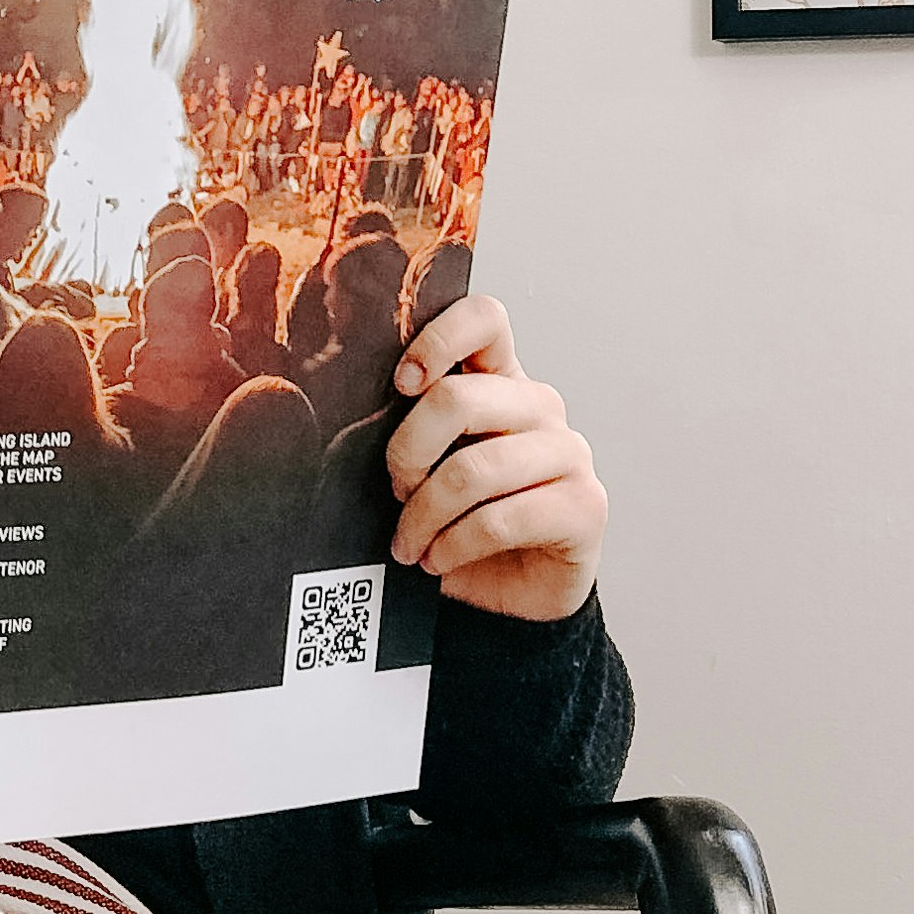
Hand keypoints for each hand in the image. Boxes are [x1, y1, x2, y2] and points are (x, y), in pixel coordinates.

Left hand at [383, 294, 604, 623]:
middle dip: (407, 453)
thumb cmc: (460, 519)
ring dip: (424, 516)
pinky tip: (437, 560)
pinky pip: (500, 521)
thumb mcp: (426, 465)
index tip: (401, 384)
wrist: (513, 594)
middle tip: (396, 491)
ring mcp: (569, 454)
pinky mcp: (584, 506)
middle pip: (459, 398)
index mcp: (500, 380)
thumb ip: (407, 430)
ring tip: (409, 544)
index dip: (437, 339)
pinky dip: (452, 547)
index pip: (484, 319)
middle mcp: (539, 406)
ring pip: (474, 469)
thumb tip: (329, 412)